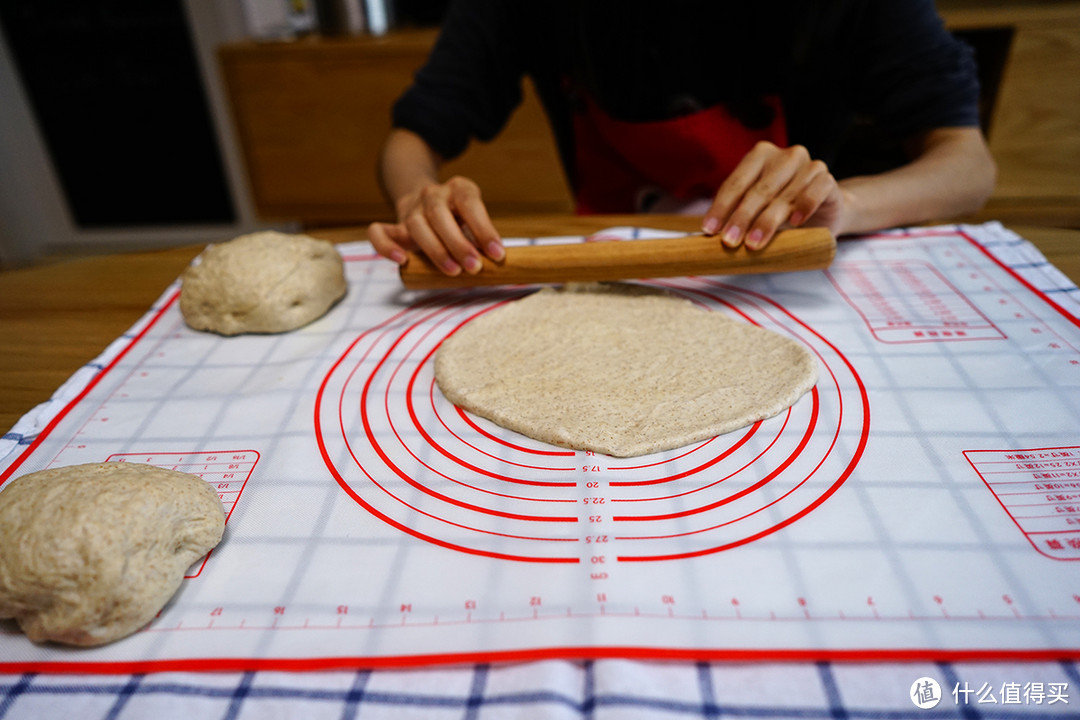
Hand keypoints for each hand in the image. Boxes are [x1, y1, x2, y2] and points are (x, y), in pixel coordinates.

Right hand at [368, 175, 503, 275]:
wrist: (425, 200)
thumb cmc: (459, 218)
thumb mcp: (475, 219)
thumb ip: (481, 238)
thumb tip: (498, 267)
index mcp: (458, 189)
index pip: (470, 204)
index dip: (484, 229)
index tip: (497, 254)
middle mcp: (432, 194)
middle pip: (440, 215)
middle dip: (458, 244)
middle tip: (475, 267)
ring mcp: (411, 209)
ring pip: (416, 225)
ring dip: (435, 250)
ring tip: (453, 272)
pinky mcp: (394, 224)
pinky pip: (380, 232)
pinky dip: (387, 247)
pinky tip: (402, 261)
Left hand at [702, 141, 846, 249]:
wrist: (825, 212)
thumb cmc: (783, 211)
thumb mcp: (758, 210)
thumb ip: (738, 215)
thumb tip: (709, 237)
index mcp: (761, 156)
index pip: (736, 182)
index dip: (721, 207)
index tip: (709, 230)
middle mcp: (785, 156)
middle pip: (758, 190)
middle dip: (741, 217)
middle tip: (729, 241)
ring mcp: (809, 165)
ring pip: (784, 195)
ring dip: (767, 221)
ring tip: (754, 243)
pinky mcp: (827, 179)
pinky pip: (815, 191)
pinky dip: (804, 206)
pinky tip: (794, 222)